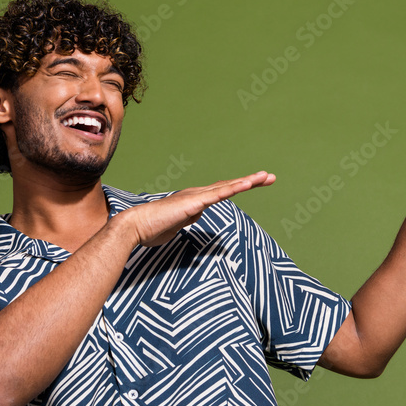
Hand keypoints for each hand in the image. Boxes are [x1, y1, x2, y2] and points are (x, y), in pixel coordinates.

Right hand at [120, 171, 275, 246]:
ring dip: (247, 181)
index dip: (239, 186)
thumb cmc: (152, 228)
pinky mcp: (192, 204)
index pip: (222, 191)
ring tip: (265, 177)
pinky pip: (217, 196)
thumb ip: (188, 217)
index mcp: (195, 199)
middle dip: (251, 180)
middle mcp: (197, 194)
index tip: (257, 183)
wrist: (135, 227)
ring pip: (226, 187)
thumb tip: (195, 214)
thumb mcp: (177, 224)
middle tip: (270, 177)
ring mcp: (195, 198)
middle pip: (229, 185)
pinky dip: (232, 189)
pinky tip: (246, 185)